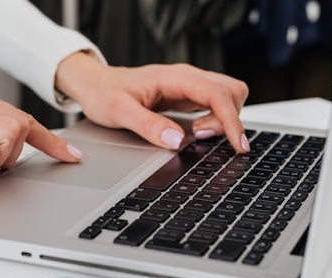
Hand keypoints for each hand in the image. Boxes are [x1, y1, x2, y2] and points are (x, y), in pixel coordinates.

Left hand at [55, 52, 250, 152]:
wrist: (93, 84)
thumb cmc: (103, 93)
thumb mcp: (120, 112)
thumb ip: (148, 126)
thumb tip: (177, 141)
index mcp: (174, 77)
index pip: (217, 94)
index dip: (231, 121)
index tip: (238, 144)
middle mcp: (186, 78)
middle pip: (232, 91)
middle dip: (228, 119)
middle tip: (203, 138)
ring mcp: (187, 87)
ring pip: (227, 97)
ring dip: (223, 119)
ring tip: (199, 136)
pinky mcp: (185, 96)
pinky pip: (213, 105)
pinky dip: (216, 120)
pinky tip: (199, 133)